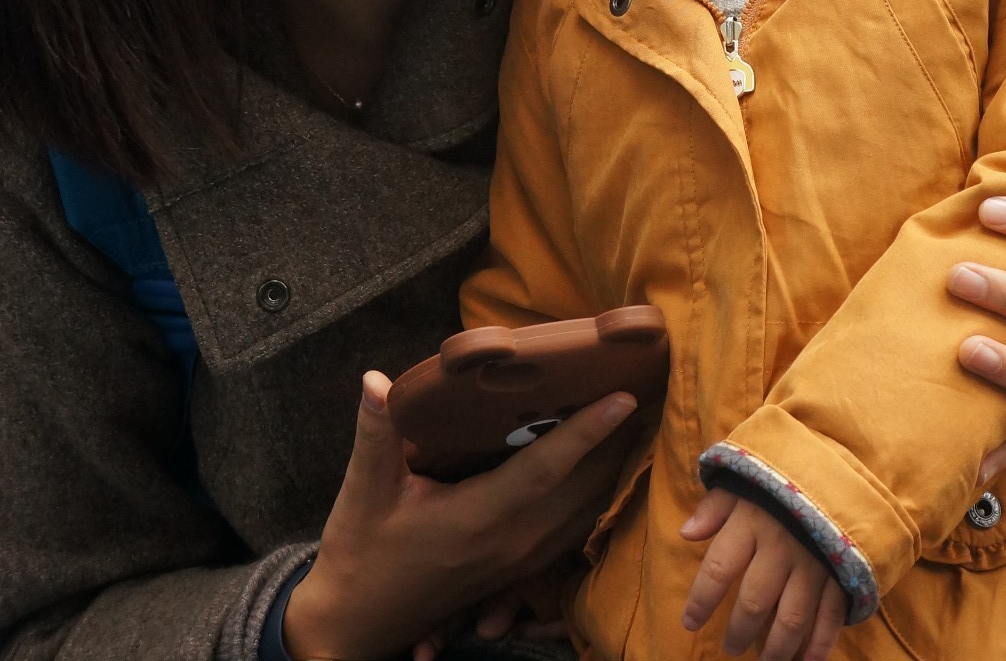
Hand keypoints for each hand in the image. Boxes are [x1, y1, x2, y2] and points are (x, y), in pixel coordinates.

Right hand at [283, 374, 635, 660]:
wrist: (356, 624)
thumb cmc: (360, 554)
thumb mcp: (363, 491)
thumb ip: (375, 432)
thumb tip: (376, 380)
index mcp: (479, 518)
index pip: (546, 469)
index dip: (586, 431)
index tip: (624, 396)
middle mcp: (511, 542)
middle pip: (581, 488)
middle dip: (617, 442)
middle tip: (649, 388)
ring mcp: (519, 561)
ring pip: (584, 511)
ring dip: (613, 468)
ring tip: (638, 420)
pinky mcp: (517, 571)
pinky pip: (572, 530)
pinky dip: (596, 495)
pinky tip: (607, 467)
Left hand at [680, 490, 847, 660]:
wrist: (835, 467)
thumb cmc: (779, 478)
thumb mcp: (742, 482)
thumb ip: (714, 508)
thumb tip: (685, 533)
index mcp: (751, 521)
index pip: (719, 568)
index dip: (701, 600)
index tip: (689, 622)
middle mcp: (781, 546)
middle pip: (754, 601)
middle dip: (739, 631)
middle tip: (730, 648)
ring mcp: (813, 563)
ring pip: (792, 618)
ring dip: (776, 648)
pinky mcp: (840, 572)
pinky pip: (830, 616)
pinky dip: (820, 644)